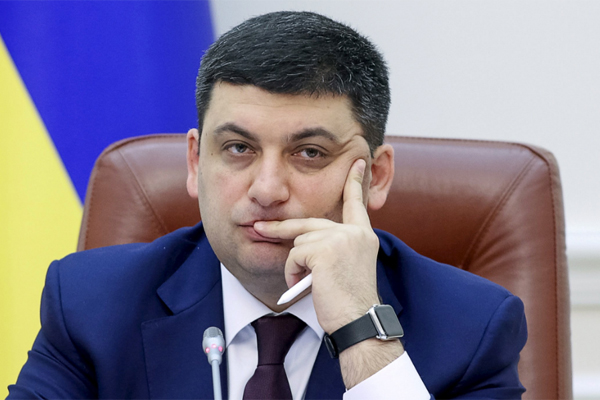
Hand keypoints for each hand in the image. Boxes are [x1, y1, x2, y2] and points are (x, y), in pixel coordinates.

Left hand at [254, 159, 380, 333]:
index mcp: (363, 236)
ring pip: (299, 242)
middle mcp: (354, 233)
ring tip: (310, 284)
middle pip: (308, 223)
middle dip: (281, 228)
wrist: (357, 321)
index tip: (358, 162)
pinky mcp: (325, 249)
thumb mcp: (345, 267)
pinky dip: (293, 273)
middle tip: (258, 228)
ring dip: (295, 265)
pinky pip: (294, 255)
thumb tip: (299, 237)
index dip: (355, 182)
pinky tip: (307, 285)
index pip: (356, 203)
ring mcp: (340, 238)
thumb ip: (332, 246)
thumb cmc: (348, 302)